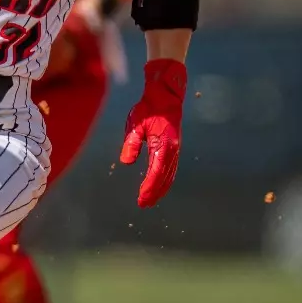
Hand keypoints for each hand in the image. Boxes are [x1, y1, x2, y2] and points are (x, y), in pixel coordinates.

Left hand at [118, 59, 186, 207]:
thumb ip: (131, 143)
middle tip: (144, 205)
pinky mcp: (174, 149)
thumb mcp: (135, 124)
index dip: (149, 187)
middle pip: (164, 178)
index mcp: (163, 145)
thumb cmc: (149, 109)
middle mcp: (173, 150)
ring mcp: (175, 150)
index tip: (141, 198)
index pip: (155, 172)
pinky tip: (158, 187)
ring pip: (169, 175)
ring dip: (160, 189)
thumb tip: (126, 162)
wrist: (165, 97)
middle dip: (154, 193)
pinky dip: (165, 181)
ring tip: (149, 200)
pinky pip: (170, 169)